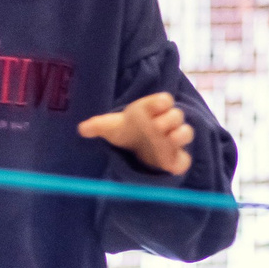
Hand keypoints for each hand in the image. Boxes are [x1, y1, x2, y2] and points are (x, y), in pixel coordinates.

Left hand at [78, 92, 194, 175]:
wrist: (135, 146)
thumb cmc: (126, 130)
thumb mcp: (111, 127)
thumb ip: (99, 125)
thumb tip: (82, 129)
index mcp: (152, 110)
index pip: (163, 100)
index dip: (161, 102)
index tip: (158, 104)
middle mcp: (166, 122)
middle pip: (176, 115)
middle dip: (170, 119)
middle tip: (156, 126)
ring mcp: (173, 139)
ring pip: (186, 133)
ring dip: (181, 135)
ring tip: (171, 138)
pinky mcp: (176, 156)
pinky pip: (184, 159)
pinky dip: (181, 162)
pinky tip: (170, 167)